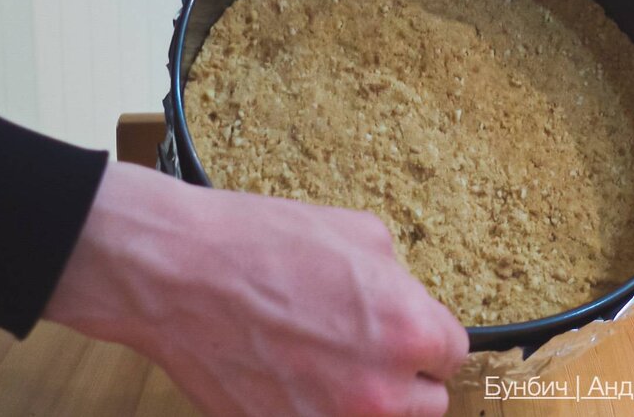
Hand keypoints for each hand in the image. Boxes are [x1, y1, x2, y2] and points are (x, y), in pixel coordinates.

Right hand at [46, 163, 467, 416]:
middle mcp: (377, 390)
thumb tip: (407, 303)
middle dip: (406, 377)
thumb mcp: (359, 233)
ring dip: (365, 401)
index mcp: (406, 330)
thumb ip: (400, 281)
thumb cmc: (262, 245)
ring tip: (329, 365)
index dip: (427, 337)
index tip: (408, 331)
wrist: (179, 274)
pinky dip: (316, 411)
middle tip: (369, 349)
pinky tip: (292, 379)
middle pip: (427, 405)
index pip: (453, 355)